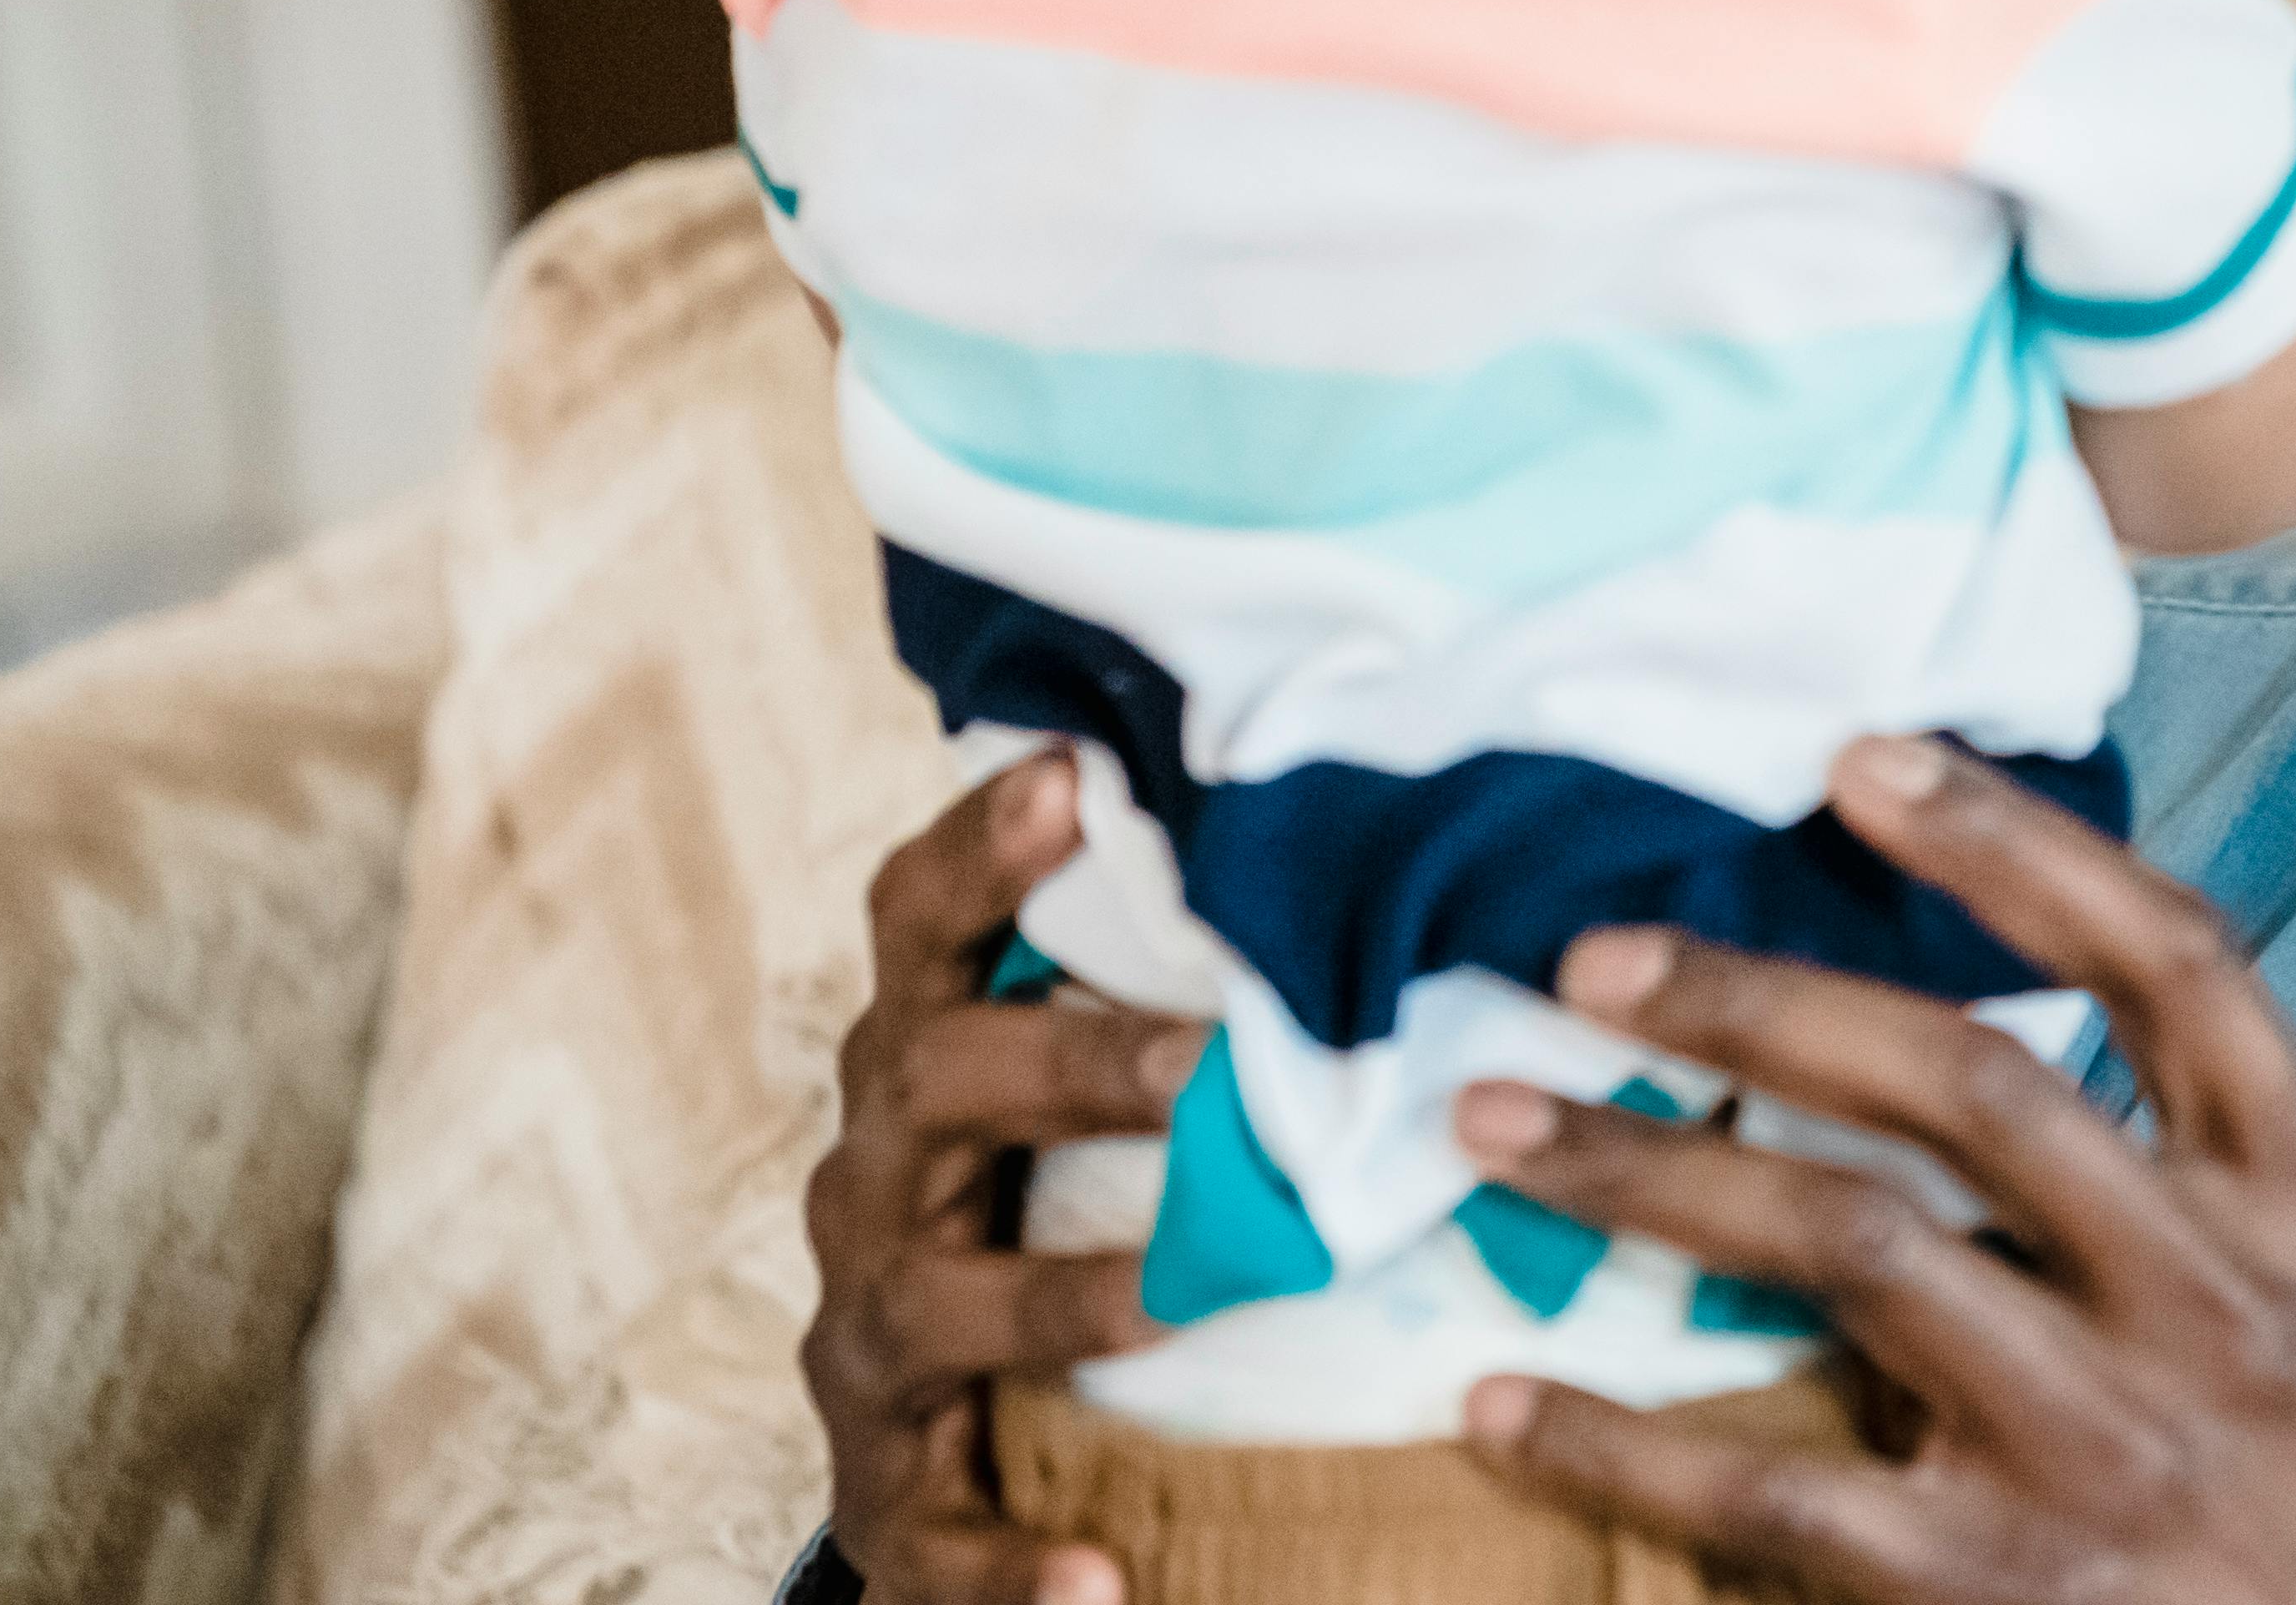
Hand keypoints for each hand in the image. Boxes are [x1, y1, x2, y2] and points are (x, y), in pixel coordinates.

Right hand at [800, 753, 1204, 1604]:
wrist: (958, 1436)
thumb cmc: (1075, 1201)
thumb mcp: (1116, 1089)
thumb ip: (1215, 983)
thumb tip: (1421, 849)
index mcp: (935, 1056)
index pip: (923, 925)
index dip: (983, 847)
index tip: (1072, 773)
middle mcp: (880, 1174)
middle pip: (933, 1079)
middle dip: (1071, 1061)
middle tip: (1211, 1060)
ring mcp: (873, 1328)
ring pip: (930, 1299)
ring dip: (1058, 1293)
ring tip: (1176, 1299)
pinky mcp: (887, 1483)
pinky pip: (934, 1529)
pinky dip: (1012, 1565)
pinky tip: (1102, 1587)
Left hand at [1455, 739, 2295, 1604]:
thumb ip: (2194, 1140)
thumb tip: (1965, 986)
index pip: (2173, 963)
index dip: (2017, 844)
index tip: (1861, 759)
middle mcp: (2215, 1302)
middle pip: (1973, 1087)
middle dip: (1765, 1001)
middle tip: (1592, 958)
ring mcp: (2107, 1449)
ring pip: (1854, 1248)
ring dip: (1652, 1169)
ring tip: (1498, 1119)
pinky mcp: (2004, 1588)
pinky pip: (1779, 1491)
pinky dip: (1626, 1441)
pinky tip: (1508, 1403)